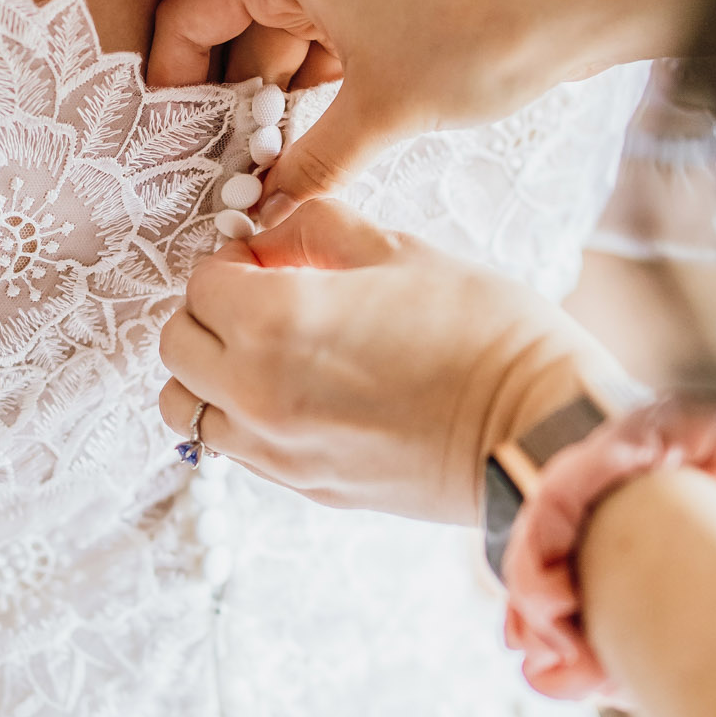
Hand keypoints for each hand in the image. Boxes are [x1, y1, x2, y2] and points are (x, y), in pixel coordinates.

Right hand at [147, 0, 715, 204]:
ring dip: (284, 97)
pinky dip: (328, 79)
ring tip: (276, 169)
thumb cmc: (484, 32)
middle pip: (240, 25)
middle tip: (224, 174)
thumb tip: (264, 213)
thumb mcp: (384, 112)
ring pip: (293, 33)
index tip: (171, 142)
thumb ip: (311, 166)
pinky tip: (329, 138)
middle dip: (234, 101)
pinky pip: (337, 31)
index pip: (192, 14)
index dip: (174, 80)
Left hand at [157, 200, 636, 524]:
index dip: (234, 260)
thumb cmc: (485, 332)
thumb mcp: (403, 251)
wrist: (538, 431)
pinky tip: (300, 393)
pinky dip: (243, 416)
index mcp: (276, 321)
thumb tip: (276, 230)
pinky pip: (236, 447)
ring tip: (271, 352)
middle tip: (264, 297)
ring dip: (212, 372)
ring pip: (189, 408)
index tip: (271, 256)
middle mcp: (258, 392)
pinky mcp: (305, 487)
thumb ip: (321, 229)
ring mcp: (278, 450)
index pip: (202, 282)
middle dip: (210, 313)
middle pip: (177, 347)